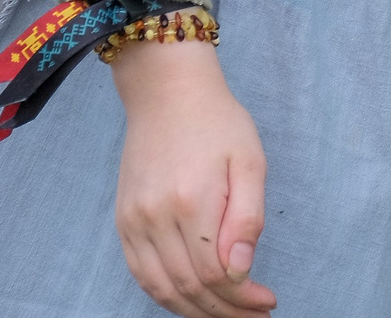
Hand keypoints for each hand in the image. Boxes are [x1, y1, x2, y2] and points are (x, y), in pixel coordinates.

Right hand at [111, 40, 275, 317]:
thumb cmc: (218, 123)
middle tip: (253, 315)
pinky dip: (165, 294)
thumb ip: (247, 218)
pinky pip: (141, 273)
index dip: (242, 298)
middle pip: (188, 287)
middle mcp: (156, 218)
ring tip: (227, 314)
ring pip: (161, 288)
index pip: (215, 274)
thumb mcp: (250, 161)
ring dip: (194, 311)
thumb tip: (241, 271)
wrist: (167, 95)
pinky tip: (191, 299)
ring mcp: (133, 222)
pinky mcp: (123, 222)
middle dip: (223, 311)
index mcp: (192, 202)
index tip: (267, 302)